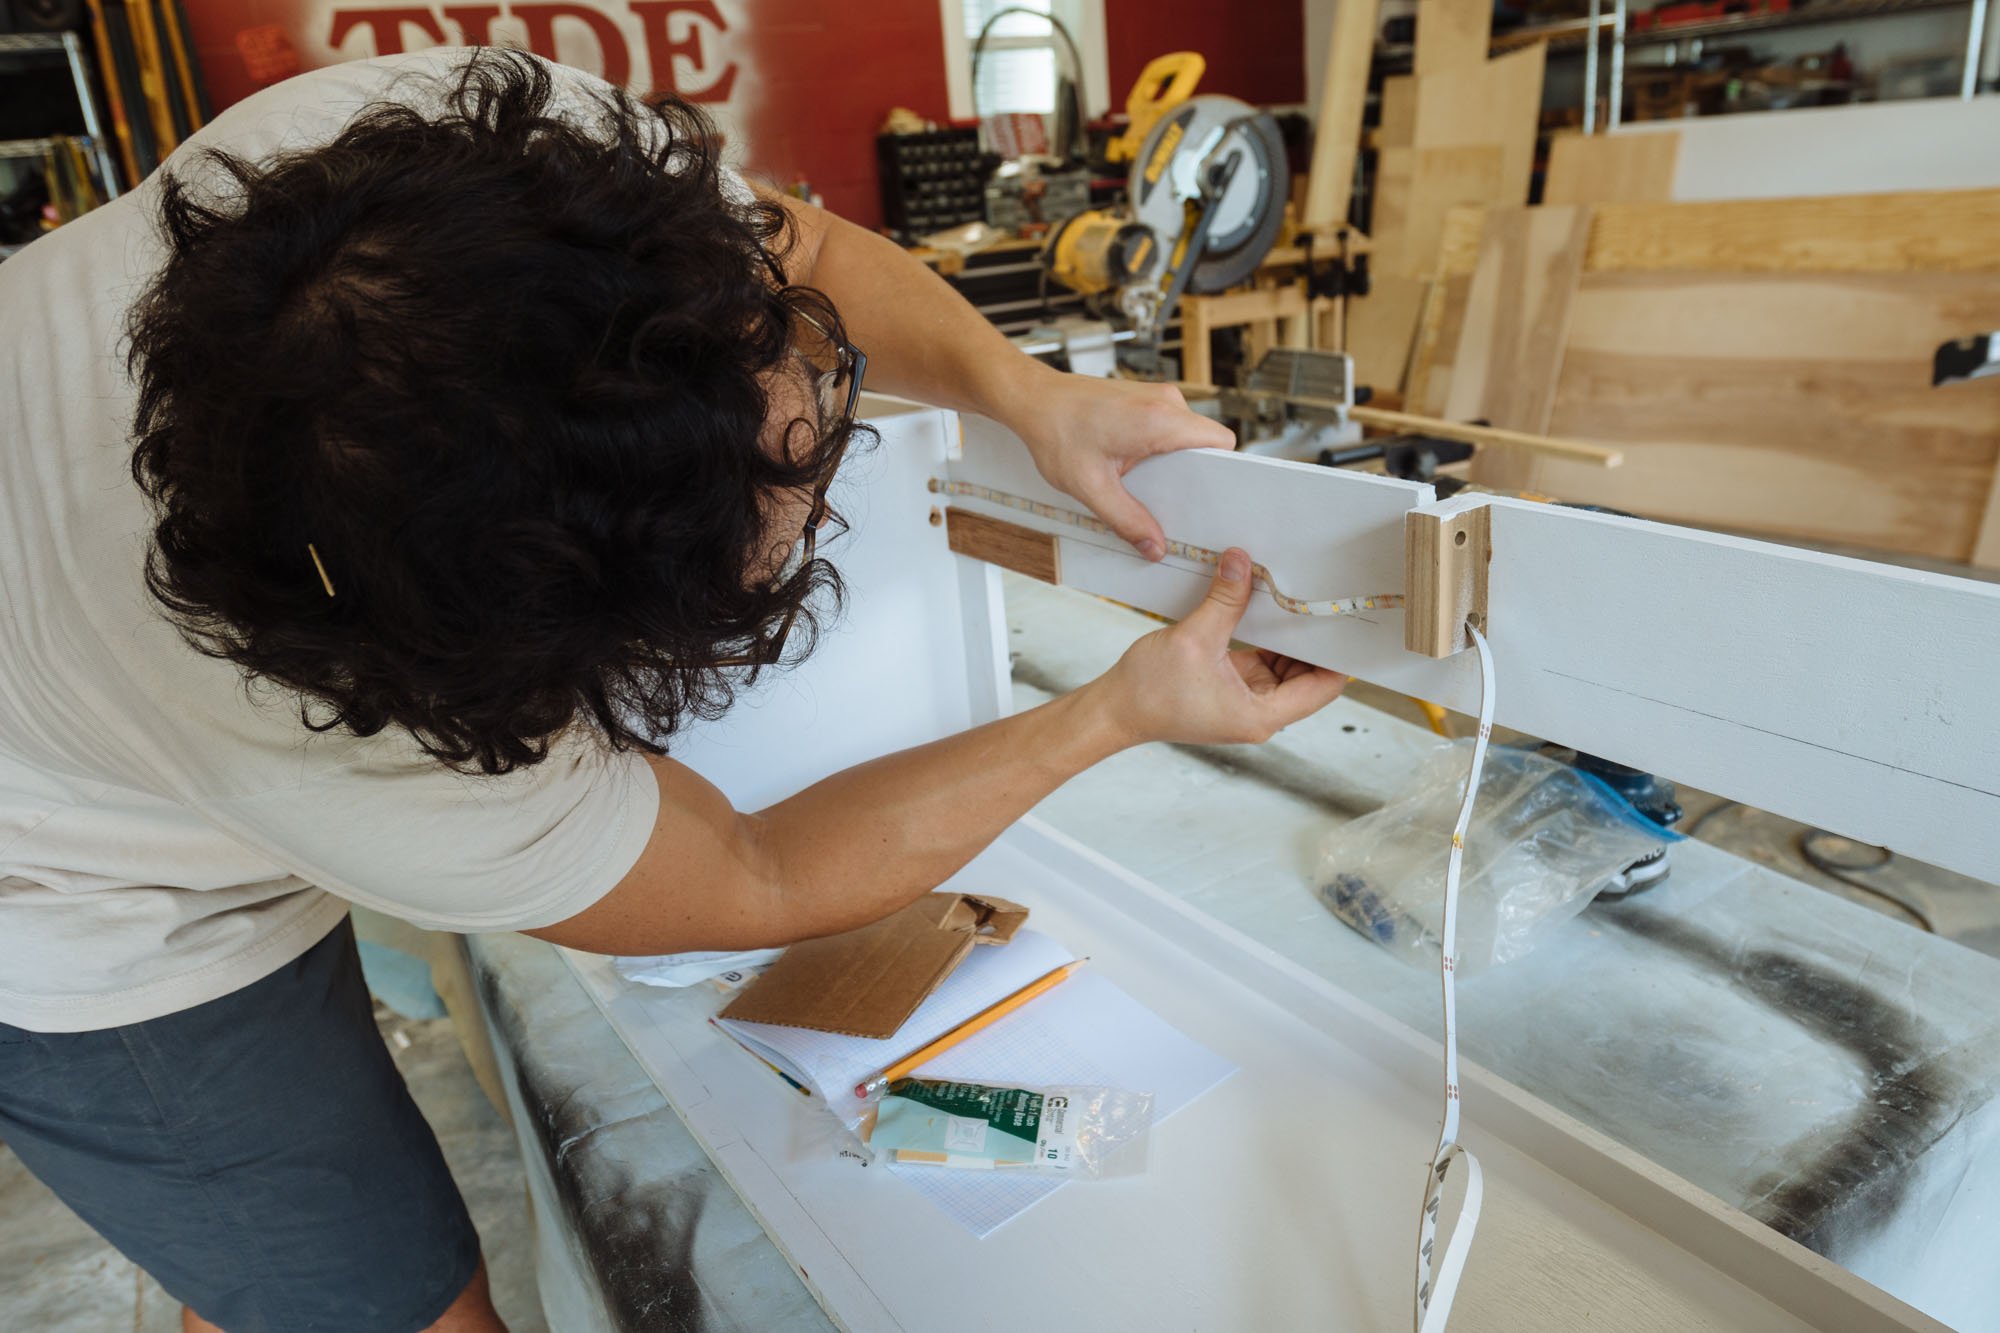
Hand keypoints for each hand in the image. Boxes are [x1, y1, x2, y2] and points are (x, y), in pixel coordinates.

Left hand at [1010, 371, 1234, 560]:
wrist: (1032, 399)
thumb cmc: (1056, 431)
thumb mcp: (1091, 486)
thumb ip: (1126, 520)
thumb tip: (1155, 547)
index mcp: (1161, 419)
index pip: (1222, 441)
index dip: (1221, 471)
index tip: (1208, 498)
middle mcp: (1166, 402)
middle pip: (1206, 442)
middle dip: (1194, 474)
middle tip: (1172, 503)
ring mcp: (1155, 397)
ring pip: (1186, 436)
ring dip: (1172, 463)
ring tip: (1146, 485)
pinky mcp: (1144, 399)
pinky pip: (1167, 428)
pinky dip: (1157, 450)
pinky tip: (1133, 468)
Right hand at [1090, 548, 1348, 746]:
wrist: (1112, 710)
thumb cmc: (1149, 691)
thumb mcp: (1194, 639)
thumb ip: (1223, 600)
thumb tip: (1241, 560)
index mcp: (1261, 715)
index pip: (1322, 687)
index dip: (1338, 657)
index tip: (1347, 623)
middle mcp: (1259, 713)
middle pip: (1307, 677)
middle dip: (1312, 640)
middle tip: (1323, 601)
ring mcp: (1244, 701)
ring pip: (1284, 668)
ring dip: (1286, 637)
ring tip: (1295, 600)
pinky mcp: (1229, 689)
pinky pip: (1261, 663)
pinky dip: (1264, 639)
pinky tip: (1263, 609)